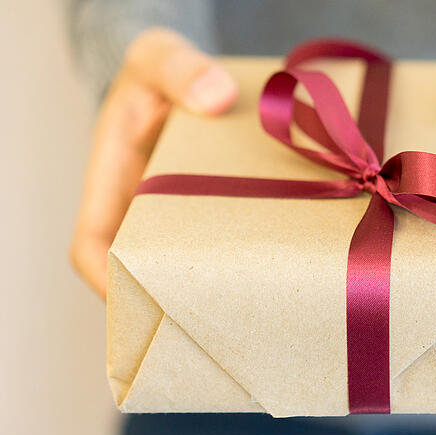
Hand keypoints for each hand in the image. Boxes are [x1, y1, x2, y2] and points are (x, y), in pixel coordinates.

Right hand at [70, 28, 237, 297]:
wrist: (188, 76)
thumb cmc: (161, 70)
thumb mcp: (160, 57)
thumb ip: (180, 69)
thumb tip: (215, 96)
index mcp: (113, 180)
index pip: (91, 245)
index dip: (106, 280)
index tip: (138, 301)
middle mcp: (142, 208)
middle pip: (144, 271)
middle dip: (172, 298)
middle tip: (217, 313)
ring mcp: (178, 216)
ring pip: (186, 266)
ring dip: (212, 286)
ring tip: (253, 304)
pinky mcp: (215, 214)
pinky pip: (223, 246)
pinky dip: (243, 260)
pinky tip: (280, 268)